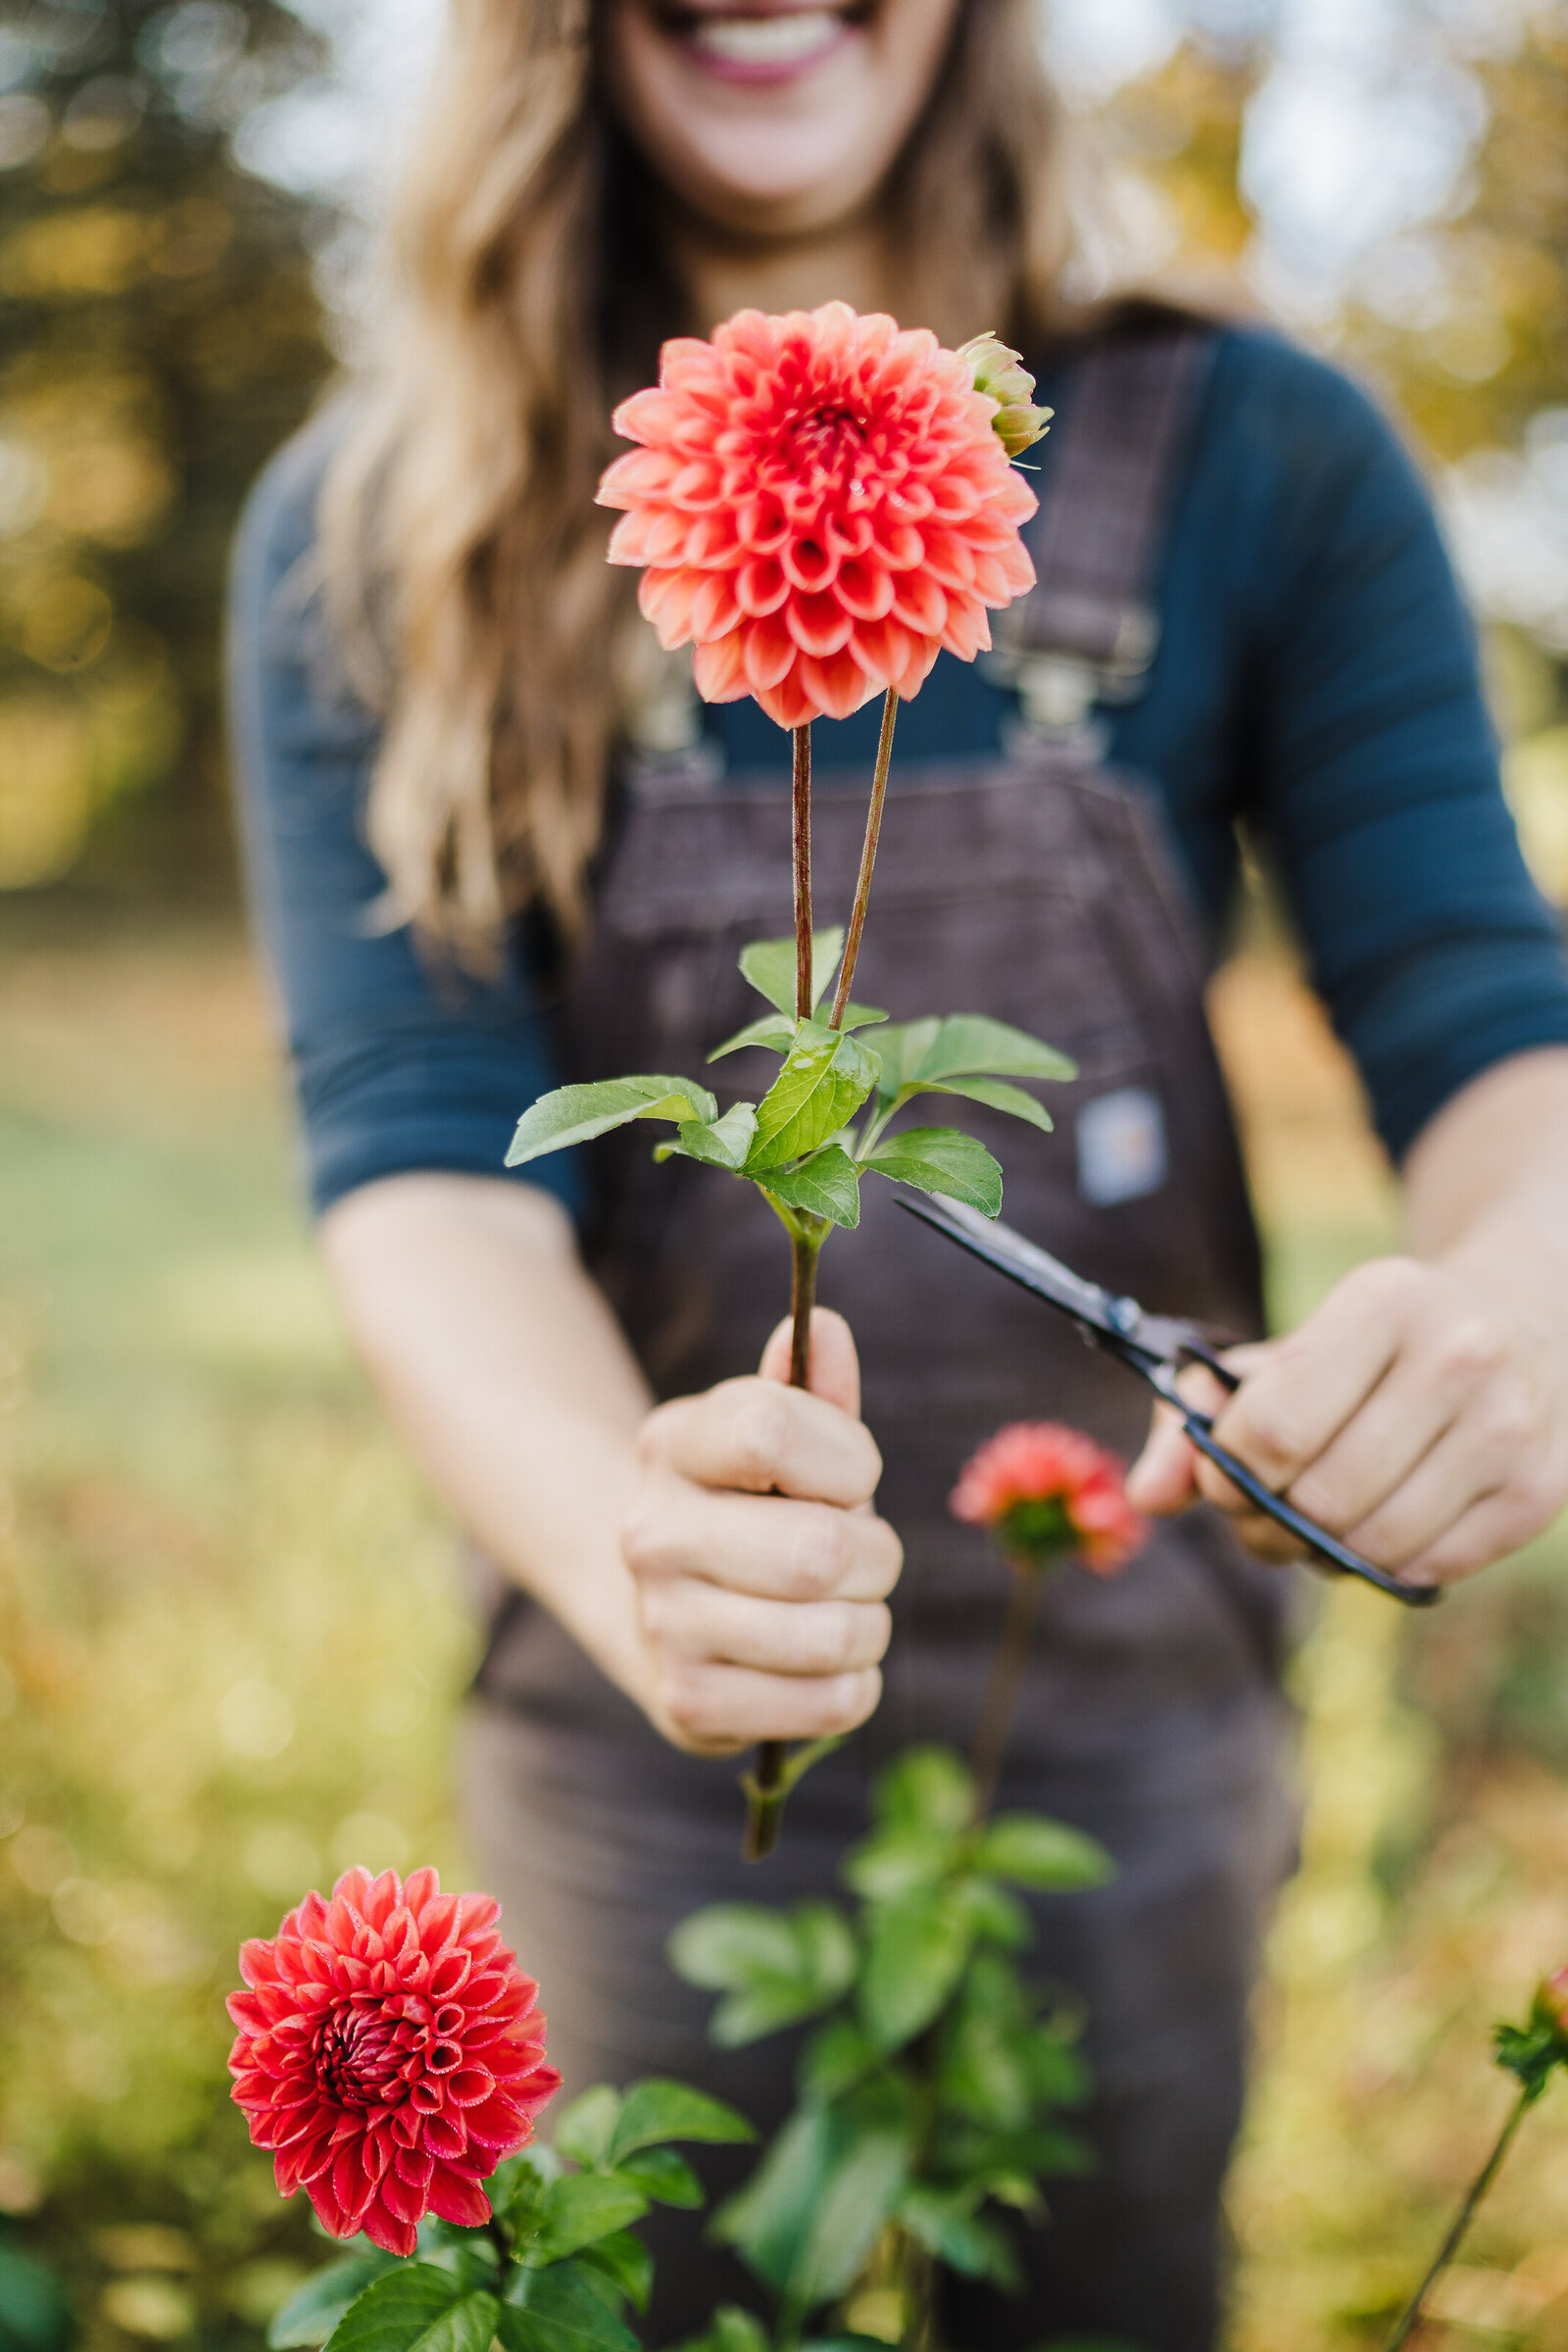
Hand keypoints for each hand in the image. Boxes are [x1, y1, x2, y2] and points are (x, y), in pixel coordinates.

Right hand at [620, 1309, 901, 1752]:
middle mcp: (651, 1532)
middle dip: (875, 1555)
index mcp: (673, 1444)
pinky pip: (829, 1704)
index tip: (854, 1476)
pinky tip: (821, 1666)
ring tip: (842, 1611)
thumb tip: (830, 1329)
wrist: (666, 1613)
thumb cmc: (754, 1510)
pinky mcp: (689, 1703)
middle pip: (818, 1550)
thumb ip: (814, 1390)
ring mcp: (664, 1623)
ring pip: (832, 1635)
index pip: (771, 1431)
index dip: (848, 1457)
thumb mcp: (783, 1440)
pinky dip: (853, 1687)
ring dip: (870, 1625)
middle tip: (861, 1558)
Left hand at [1126, 1254, 1567, 1587]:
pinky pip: (1429, 1568)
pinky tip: (1376, 1528)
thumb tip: (1148, 1495)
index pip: (1273, 1425)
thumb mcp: (1292, 1350)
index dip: (1227, 1471)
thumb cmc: (1378, 1346)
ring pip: (1374, 1542)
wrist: (1525, 1324)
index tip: (1222, 1475)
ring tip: (1311, 1526)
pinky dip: (1384, 1565)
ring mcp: (1510, 1427)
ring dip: (1320, 1554)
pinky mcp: (1540, 1492)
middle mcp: (1458, 1357)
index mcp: (1385, 1301)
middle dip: (1266, 1523)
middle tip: (1260, 1516)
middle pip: (1320, 1496)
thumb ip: (1202, 1409)